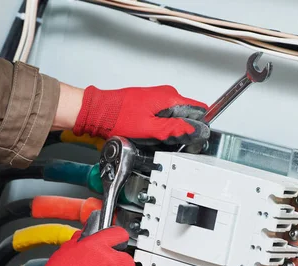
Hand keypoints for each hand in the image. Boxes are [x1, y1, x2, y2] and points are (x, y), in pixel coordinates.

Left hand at [73, 85, 208, 144]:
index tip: (194, 135)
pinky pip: (162, 115)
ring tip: (155, 136)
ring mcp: (157, 97)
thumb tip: (192, 130)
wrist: (98, 111)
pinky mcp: (149, 102)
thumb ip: (172, 129)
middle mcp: (165, 94)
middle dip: (181, 128)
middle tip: (169, 140)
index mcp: (169, 97)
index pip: (198, 109)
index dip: (199, 124)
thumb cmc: (117, 116)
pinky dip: (159, 124)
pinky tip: (149, 131)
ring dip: (169, 127)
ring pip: (173, 115)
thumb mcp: (148, 129)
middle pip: (186, 114)